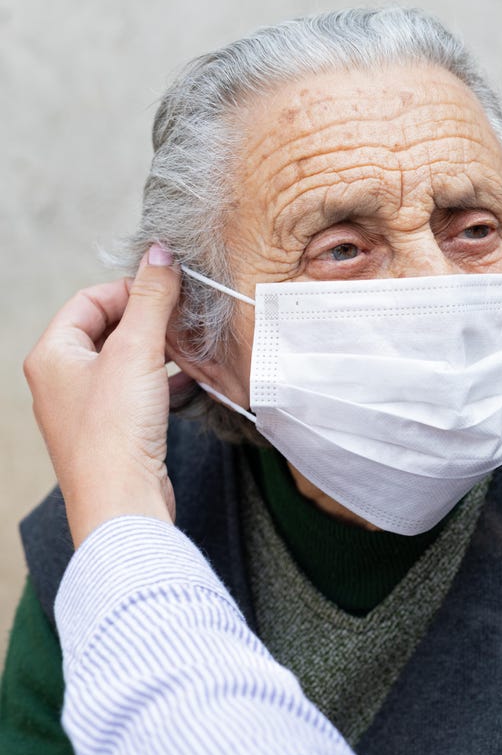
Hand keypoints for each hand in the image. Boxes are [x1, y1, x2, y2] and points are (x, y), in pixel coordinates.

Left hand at [24, 245, 181, 546]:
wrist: (122, 501)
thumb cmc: (115, 431)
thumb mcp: (137, 351)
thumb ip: (152, 298)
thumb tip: (161, 253)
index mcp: (53, 354)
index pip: (90, 300)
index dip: (131, 289)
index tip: (169, 291)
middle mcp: (62, 379)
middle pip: (109, 329)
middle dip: (151, 321)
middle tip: (186, 319)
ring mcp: (86, 407)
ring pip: (127, 361)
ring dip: (162, 351)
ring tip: (194, 349)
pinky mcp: (113, 431)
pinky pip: (139, 391)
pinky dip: (165, 381)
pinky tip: (192, 384)